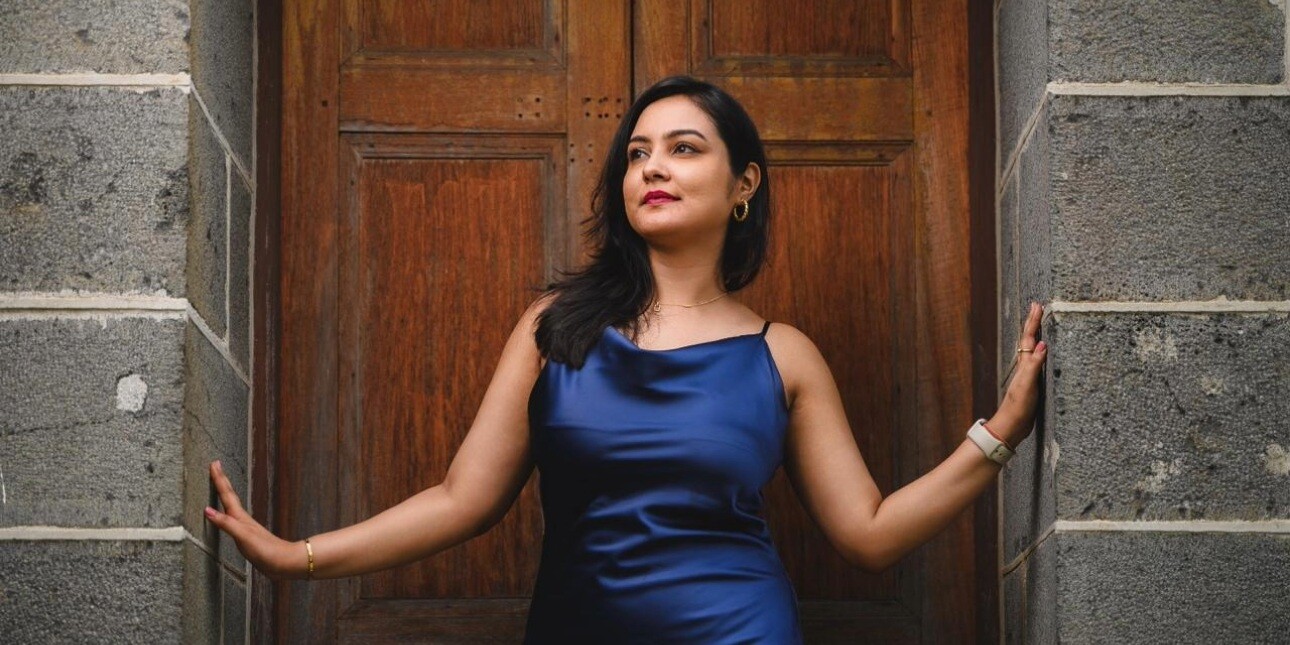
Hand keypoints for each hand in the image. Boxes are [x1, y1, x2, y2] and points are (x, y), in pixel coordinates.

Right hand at [205, 460, 298, 579]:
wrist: (284, 562)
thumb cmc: (266, 550)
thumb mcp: (243, 537)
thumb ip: (226, 524)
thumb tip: (207, 510)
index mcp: (240, 518)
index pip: (227, 494)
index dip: (219, 479)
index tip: (214, 463)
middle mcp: (242, 519)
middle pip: (230, 496)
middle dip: (221, 481)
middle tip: (216, 466)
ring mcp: (245, 527)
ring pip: (232, 506)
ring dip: (225, 494)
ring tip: (220, 486)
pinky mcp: (247, 537)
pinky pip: (232, 519)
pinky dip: (227, 513)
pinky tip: (228, 516)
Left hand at [988, 302, 1048, 447]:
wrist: (1011, 427)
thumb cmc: (1018, 407)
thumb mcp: (1027, 386)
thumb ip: (1034, 365)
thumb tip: (1043, 344)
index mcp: (1023, 365)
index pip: (1029, 338)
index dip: (1033, 322)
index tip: (1037, 305)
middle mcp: (1024, 367)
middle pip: (1029, 340)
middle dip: (1034, 323)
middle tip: (1038, 306)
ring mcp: (1028, 375)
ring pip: (1033, 350)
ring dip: (1037, 335)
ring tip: (1041, 323)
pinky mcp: (1033, 384)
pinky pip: (1038, 362)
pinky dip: (1042, 353)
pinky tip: (1044, 354)